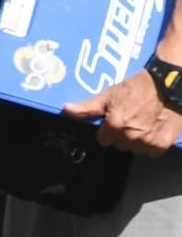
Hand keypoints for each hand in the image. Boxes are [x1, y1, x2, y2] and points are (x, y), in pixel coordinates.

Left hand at [64, 72, 181, 156]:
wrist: (169, 84)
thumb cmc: (137, 87)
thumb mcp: (109, 95)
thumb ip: (87, 107)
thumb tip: (66, 110)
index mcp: (115, 125)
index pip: (103, 140)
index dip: (107, 130)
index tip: (115, 121)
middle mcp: (130, 136)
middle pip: (119, 145)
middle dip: (122, 135)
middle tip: (131, 120)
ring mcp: (147, 141)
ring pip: (135, 150)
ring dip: (137, 141)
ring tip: (144, 124)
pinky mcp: (163, 143)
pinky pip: (152, 152)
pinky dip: (152, 144)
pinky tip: (154, 130)